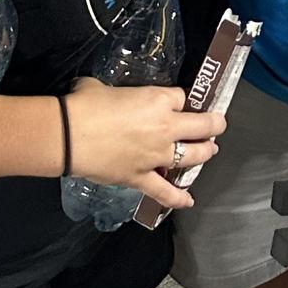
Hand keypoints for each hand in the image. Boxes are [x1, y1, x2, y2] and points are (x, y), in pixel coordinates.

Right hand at [63, 77, 225, 212]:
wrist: (69, 135)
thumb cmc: (86, 104)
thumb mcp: (104, 86)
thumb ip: (117, 93)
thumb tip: (107, 97)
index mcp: (157, 100)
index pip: (180, 97)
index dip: (178, 99)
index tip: (175, 101)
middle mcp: (165, 127)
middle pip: (201, 125)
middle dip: (213, 124)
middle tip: (217, 124)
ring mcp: (156, 156)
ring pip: (192, 156)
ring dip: (204, 152)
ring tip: (210, 150)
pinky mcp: (142, 178)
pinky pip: (166, 191)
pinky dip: (179, 198)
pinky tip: (189, 200)